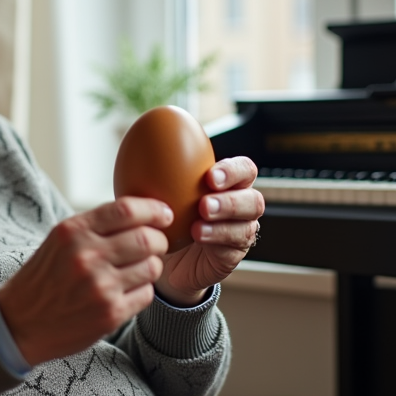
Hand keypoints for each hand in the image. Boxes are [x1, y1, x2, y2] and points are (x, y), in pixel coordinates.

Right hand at [0, 197, 171, 365]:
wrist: (19, 322)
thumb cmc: (44, 277)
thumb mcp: (60, 240)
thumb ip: (95, 225)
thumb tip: (141, 212)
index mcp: (73, 231)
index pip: (127, 210)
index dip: (154, 209)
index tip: (164, 214)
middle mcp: (87, 256)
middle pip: (147, 238)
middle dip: (159, 240)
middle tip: (157, 244)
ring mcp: (100, 287)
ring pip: (153, 267)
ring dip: (153, 266)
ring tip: (139, 269)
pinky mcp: (110, 314)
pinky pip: (147, 294)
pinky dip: (143, 290)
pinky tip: (127, 290)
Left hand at [155, 156, 263, 306]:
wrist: (165, 255)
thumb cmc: (166, 216)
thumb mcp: (160, 192)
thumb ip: (160, 170)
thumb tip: (141, 140)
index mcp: (229, 186)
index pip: (244, 170)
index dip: (233, 171)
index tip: (210, 176)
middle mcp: (240, 208)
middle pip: (254, 199)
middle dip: (231, 200)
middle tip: (204, 203)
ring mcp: (239, 233)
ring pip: (248, 226)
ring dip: (223, 224)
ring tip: (199, 222)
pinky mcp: (232, 255)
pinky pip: (232, 248)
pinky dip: (216, 240)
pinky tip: (197, 235)